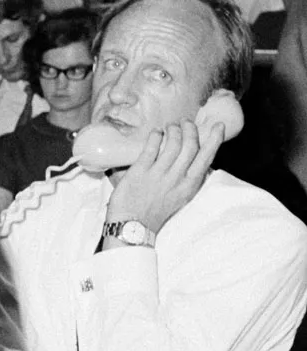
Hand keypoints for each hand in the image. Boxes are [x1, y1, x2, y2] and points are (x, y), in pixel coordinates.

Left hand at [105, 119, 215, 235]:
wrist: (132, 227)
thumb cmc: (153, 212)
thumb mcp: (178, 198)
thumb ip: (184, 180)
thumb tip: (188, 161)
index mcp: (189, 186)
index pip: (206, 158)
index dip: (214, 140)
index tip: (218, 126)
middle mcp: (177, 179)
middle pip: (190, 145)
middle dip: (190, 129)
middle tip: (185, 123)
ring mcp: (159, 175)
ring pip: (172, 144)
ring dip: (173, 130)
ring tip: (170, 127)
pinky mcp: (140, 172)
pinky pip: (150, 148)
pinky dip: (155, 136)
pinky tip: (155, 133)